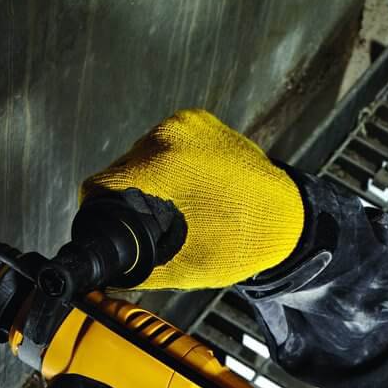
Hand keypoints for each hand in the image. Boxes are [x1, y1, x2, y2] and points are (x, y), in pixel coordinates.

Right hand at [80, 109, 304, 289]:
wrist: (287, 218)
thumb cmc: (240, 243)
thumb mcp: (178, 264)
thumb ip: (134, 264)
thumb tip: (107, 266)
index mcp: (160, 165)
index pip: (100, 187)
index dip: (102, 212)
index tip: (115, 228)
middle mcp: (169, 133)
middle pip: (122, 170)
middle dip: (132, 198)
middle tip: (155, 223)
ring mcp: (186, 122)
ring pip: (143, 156)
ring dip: (152, 181)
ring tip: (180, 206)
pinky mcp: (199, 120)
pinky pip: (167, 146)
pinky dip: (171, 166)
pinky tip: (191, 188)